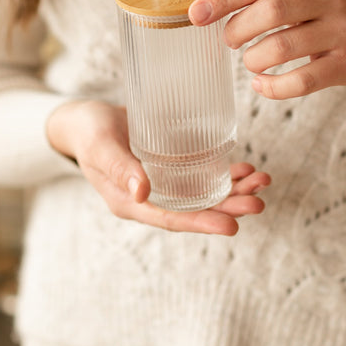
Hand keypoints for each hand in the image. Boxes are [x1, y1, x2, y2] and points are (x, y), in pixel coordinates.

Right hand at [47, 99, 270, 235]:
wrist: (84, 119)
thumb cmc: (88, 131)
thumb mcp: (100, 146)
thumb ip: (119, 167)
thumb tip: (144, 193)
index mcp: (130, 202)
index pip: (171, 219)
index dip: (201, 223)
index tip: (231, 226)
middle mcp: (151, 198)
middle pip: (195, 209)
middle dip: (229, 207)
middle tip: (258, 202)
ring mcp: (162, 183)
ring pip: (203, 194)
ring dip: (234, 191)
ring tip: (261, 182)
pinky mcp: (170, 166)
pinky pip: (201, 175)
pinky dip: (224, 173)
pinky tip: (245, 168)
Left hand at [188, 0, 345, 99]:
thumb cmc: (327, 5)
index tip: (195, 13)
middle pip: (270, 10)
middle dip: (237, 29)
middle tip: (228, 39)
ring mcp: (341, 30)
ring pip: (282, 47)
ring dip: (253, 59)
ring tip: (250, 60)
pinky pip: (301, 81)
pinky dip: (273, 88)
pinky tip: (262, 84)